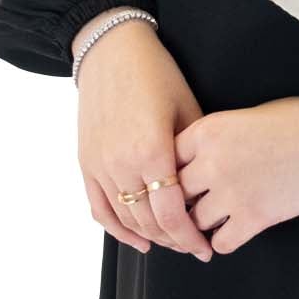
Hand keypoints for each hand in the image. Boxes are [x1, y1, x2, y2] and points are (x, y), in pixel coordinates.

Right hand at [73, 14, 213, 260]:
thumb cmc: (155, 74)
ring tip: (173, 242)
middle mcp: (122, 164)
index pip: (172, 215)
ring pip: (125, 220)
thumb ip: (196, 152)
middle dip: (175, 241)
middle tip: (195, 248)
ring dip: (150, 237)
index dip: (190, 238)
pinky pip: (99, 208)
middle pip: (149, 223)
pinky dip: (118, 229)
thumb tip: (211, 187)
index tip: (206, 248)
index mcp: (152, 151)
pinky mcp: (86, 163)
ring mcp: (100, 166)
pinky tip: (138, 240)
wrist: (110, 50)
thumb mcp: (188, 108)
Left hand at [174, 90, 298, 255]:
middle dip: (180, 202)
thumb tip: (191, 165)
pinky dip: (221, 242)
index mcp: (207, 132)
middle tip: (186, 208)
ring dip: (200, 224)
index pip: (166, 160)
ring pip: (193, 222)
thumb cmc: (295, 120)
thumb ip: (212, 140)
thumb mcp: (242, 116)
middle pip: (175, 194)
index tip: (175, 181)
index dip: (169, 174)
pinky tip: (231, 232)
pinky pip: (221, 242)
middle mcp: (212, 163)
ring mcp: (232, 192)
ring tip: (209, 223)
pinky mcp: (255, 217)